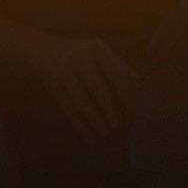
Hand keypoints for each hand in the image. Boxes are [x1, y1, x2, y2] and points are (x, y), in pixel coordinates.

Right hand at [19, 33, 138, 138]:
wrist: (46, 52)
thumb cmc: (85, 56)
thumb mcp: (101, 54)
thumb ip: (121, 69)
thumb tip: (142, 89)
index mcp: (97, 49)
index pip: (114, 72)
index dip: (124, 91)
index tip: (134, 107)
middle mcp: (79, 59)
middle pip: (96, 87)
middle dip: (108, 107)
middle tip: (118, 124)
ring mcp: (64, 72)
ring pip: (80, 100)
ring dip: (94, 119)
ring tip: (105, 133)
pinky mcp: (53, 86)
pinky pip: (68, 109)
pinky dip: (80, 125)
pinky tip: (90, 138)